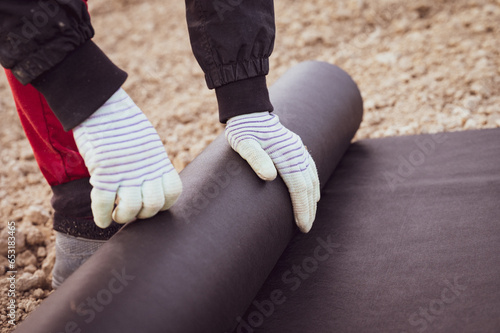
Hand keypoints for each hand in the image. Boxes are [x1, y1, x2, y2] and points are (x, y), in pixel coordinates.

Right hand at [73, 88, 181, 227]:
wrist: (100, 104)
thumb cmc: (122, 122)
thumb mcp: (147, 141)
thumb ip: (152, 162)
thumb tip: (151, 182)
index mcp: (158, 159)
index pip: (173, 191)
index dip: (164, 204)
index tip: (152, 206)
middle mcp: (145, 167)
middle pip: (153, 204)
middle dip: (143, 214)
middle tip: (132, 211)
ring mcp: (125, 170)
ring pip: (130, 208)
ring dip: (123, 217)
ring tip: (117, 215)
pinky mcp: (103, 170)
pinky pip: (104, 202)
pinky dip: (102, 216)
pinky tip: (102, 220)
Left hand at [225, 112, 319, 232]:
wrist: (249, 109)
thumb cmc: (243, 129)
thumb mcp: (243, 144)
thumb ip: (256, 159)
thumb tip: (270, 177)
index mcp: (286, 154)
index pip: (298, 187)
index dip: (302, 208)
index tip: (302, 226)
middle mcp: (297, 152)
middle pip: (308, 186)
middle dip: (308, 209)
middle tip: (306, 229)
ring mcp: (298, 149)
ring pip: (312, 178)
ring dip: (312, 198)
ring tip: (310, 216)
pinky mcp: (296, 147)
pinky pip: (310, 168)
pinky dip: (313, 184)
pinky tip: (313, 194)